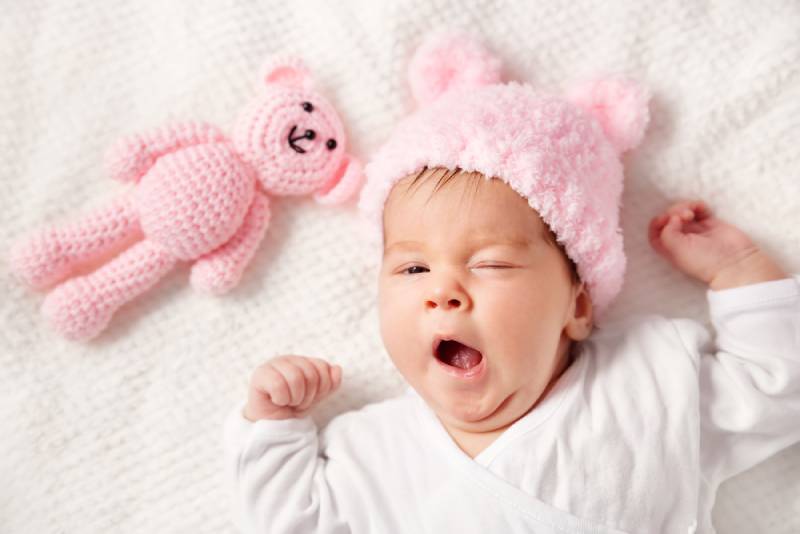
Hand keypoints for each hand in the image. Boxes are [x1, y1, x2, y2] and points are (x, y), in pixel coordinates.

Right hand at [243, 355, 342, 420]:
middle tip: (297, 402)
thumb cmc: (293, 408)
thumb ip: (330, 384)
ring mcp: (274, 364)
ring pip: (295, 378)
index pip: (323, 367)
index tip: (310, 397)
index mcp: (304, 361)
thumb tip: (337, 368)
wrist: (272, 424)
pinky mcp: (260, 374)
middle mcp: (289, 359)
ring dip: (294, 398)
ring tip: (288, 402)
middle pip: (310, 374)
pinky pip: (278, 385)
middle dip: (307, 396)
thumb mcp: (316, 397)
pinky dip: (281, 399)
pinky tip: (276, 400)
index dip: (321, 388)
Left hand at [647, 199, 770, 285]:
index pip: (655, 233)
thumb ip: (667, 233)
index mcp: (670, 249)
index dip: (656, 224)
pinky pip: (699, 209)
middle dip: (672, 213)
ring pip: (682, 212)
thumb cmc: (704, 261)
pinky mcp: (710, 223)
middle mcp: (681, 240)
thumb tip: (672, 218)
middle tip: (684, 216)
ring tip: (691, 213)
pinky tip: (702, 209)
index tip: (664, 219)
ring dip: (684, 207)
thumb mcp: (677, 250)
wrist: (735, 262)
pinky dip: (698, 206)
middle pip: (668, 219)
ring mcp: (695, 231)